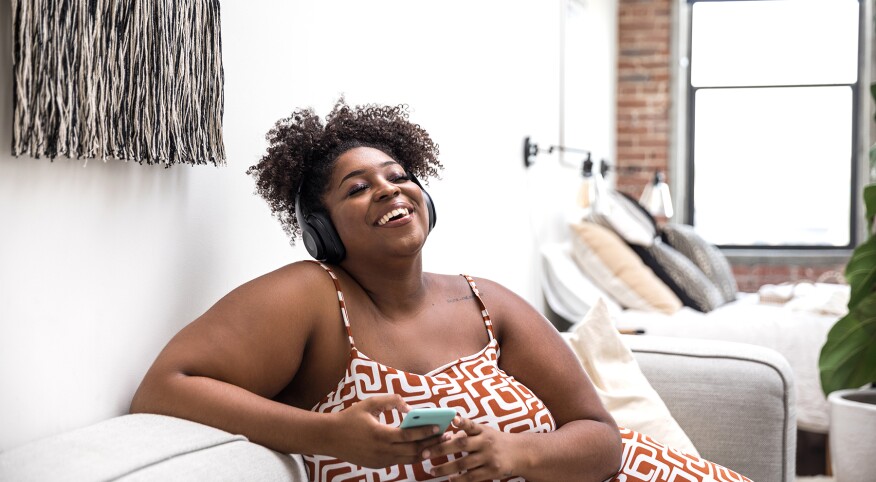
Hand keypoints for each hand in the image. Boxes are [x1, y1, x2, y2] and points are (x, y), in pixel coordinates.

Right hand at [328, 395, 447, 468]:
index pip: (409, 436)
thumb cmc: (350, 417)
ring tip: (438, 443)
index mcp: (380, 435)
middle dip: (432, 443)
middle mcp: (381, 451)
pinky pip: (400, 462)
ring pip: (409, 459)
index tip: (439, 427)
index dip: (425, 432)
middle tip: (447, 436)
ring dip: (425, 451)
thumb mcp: (370, 403)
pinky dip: (412, 456)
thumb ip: (390, 400)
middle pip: (413, 450)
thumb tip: (409, 407)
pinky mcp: (378, 466)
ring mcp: (380, 461)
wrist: (330, 437)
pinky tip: (422, 448)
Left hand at [425, 416, 523, 480]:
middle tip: (424, 453)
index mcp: (483, 430)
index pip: (471, 424)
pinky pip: (473, 476)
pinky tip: (450, 480)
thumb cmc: (496, 441)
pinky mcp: (492, 471)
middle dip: (441, 449)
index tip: (453, 420)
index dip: (462, 421)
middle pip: (462, 444)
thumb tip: (446, 436)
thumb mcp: (485, 432)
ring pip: (464, 463)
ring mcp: (489, 457)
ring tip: (432, 471)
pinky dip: (460, 479)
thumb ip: (468, 434)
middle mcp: (486, 442)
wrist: (519, 453)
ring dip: (446, 468)